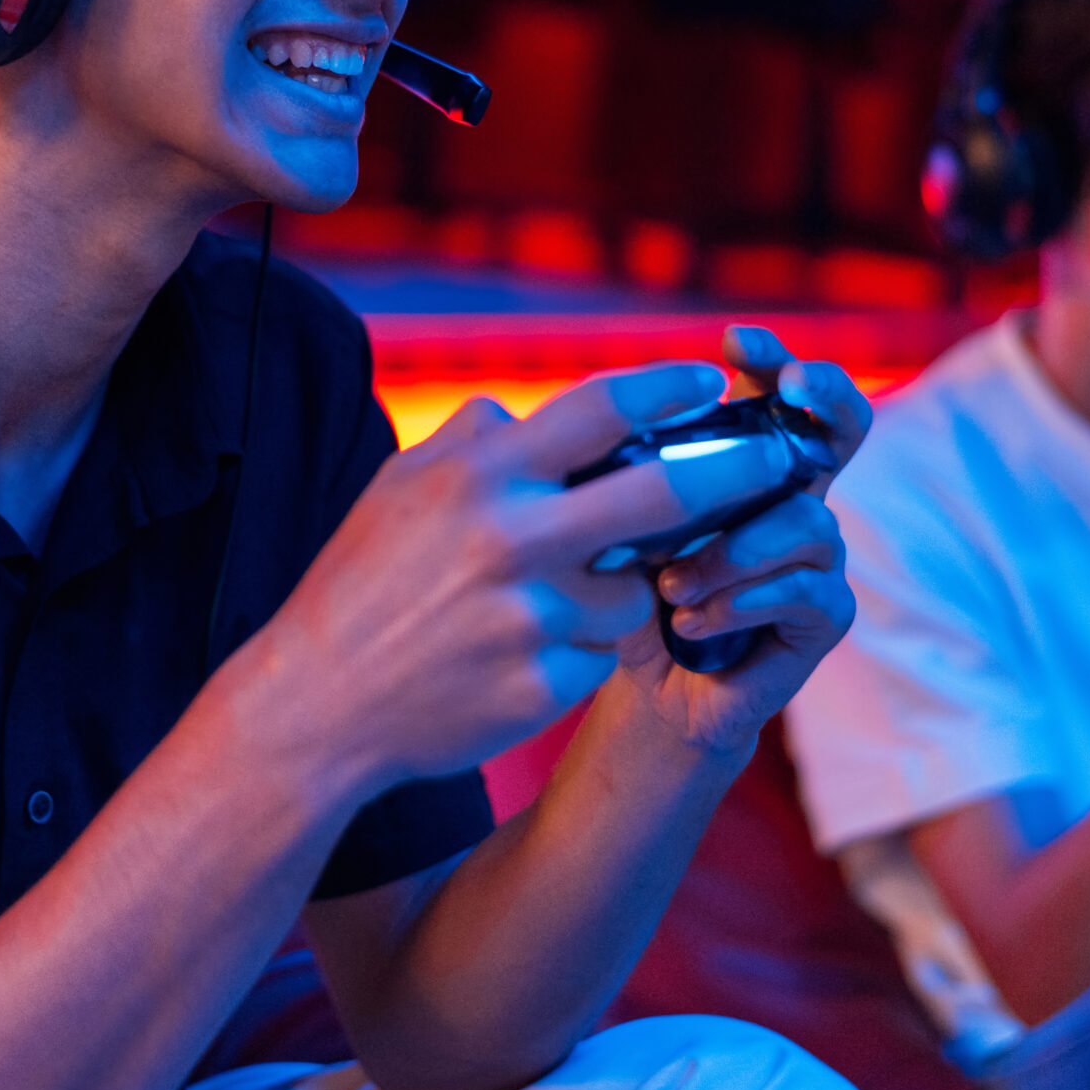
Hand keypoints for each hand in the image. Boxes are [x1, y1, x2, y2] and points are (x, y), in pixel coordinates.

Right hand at [260, 360, 804, 787]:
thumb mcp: (401, 485)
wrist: (316, 707)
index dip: (666, 389)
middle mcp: (514, 540)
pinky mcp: (546, 686)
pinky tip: (522, 655)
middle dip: (731, 474)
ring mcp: (534, 619)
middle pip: (663, 492)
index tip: (708, 382)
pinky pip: (601, 654)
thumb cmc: (362, 583)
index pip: (599, 411)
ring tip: (555, 601)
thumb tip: (529, 407)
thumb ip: (476, 439)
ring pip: (637, 589)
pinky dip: (580, 649)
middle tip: (772, 465)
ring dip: (623, 589)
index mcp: (480, 477)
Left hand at [613, 326, 871, 758]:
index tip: (734, 339)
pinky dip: (741, 601)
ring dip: (734, 550)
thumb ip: (623, 482)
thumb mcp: (618, 531)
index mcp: (748, 469)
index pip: (774, 393)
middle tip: (790, 388)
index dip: (768, 357)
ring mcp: (818, 557)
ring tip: (672, 582)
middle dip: (823, 397)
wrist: (653, 687)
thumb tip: (590, 429)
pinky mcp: (826, 615)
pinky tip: (691, 621)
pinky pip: (806, 588)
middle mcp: (794, 500)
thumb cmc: (635, 596)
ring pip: (806, 522)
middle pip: (842, 428)